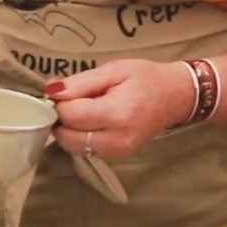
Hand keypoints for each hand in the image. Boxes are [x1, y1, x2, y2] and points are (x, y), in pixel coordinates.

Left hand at [44, 59, 196, 159]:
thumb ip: (80, 82)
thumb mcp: (113, 70)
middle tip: (69, 100)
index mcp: (117, 113)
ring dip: (67, 129)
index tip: (63, 89)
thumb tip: (50, 90)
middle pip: (67, 136)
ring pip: (72, 146)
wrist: (176, 97)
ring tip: (81, 109)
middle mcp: (117, 139)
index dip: (59, 102)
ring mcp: (117, 152)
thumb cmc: (146, 78)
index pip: (70, 115)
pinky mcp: (116, 156)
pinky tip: (88, 120)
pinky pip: (84, 149)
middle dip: (60, 118)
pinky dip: (78, 136)